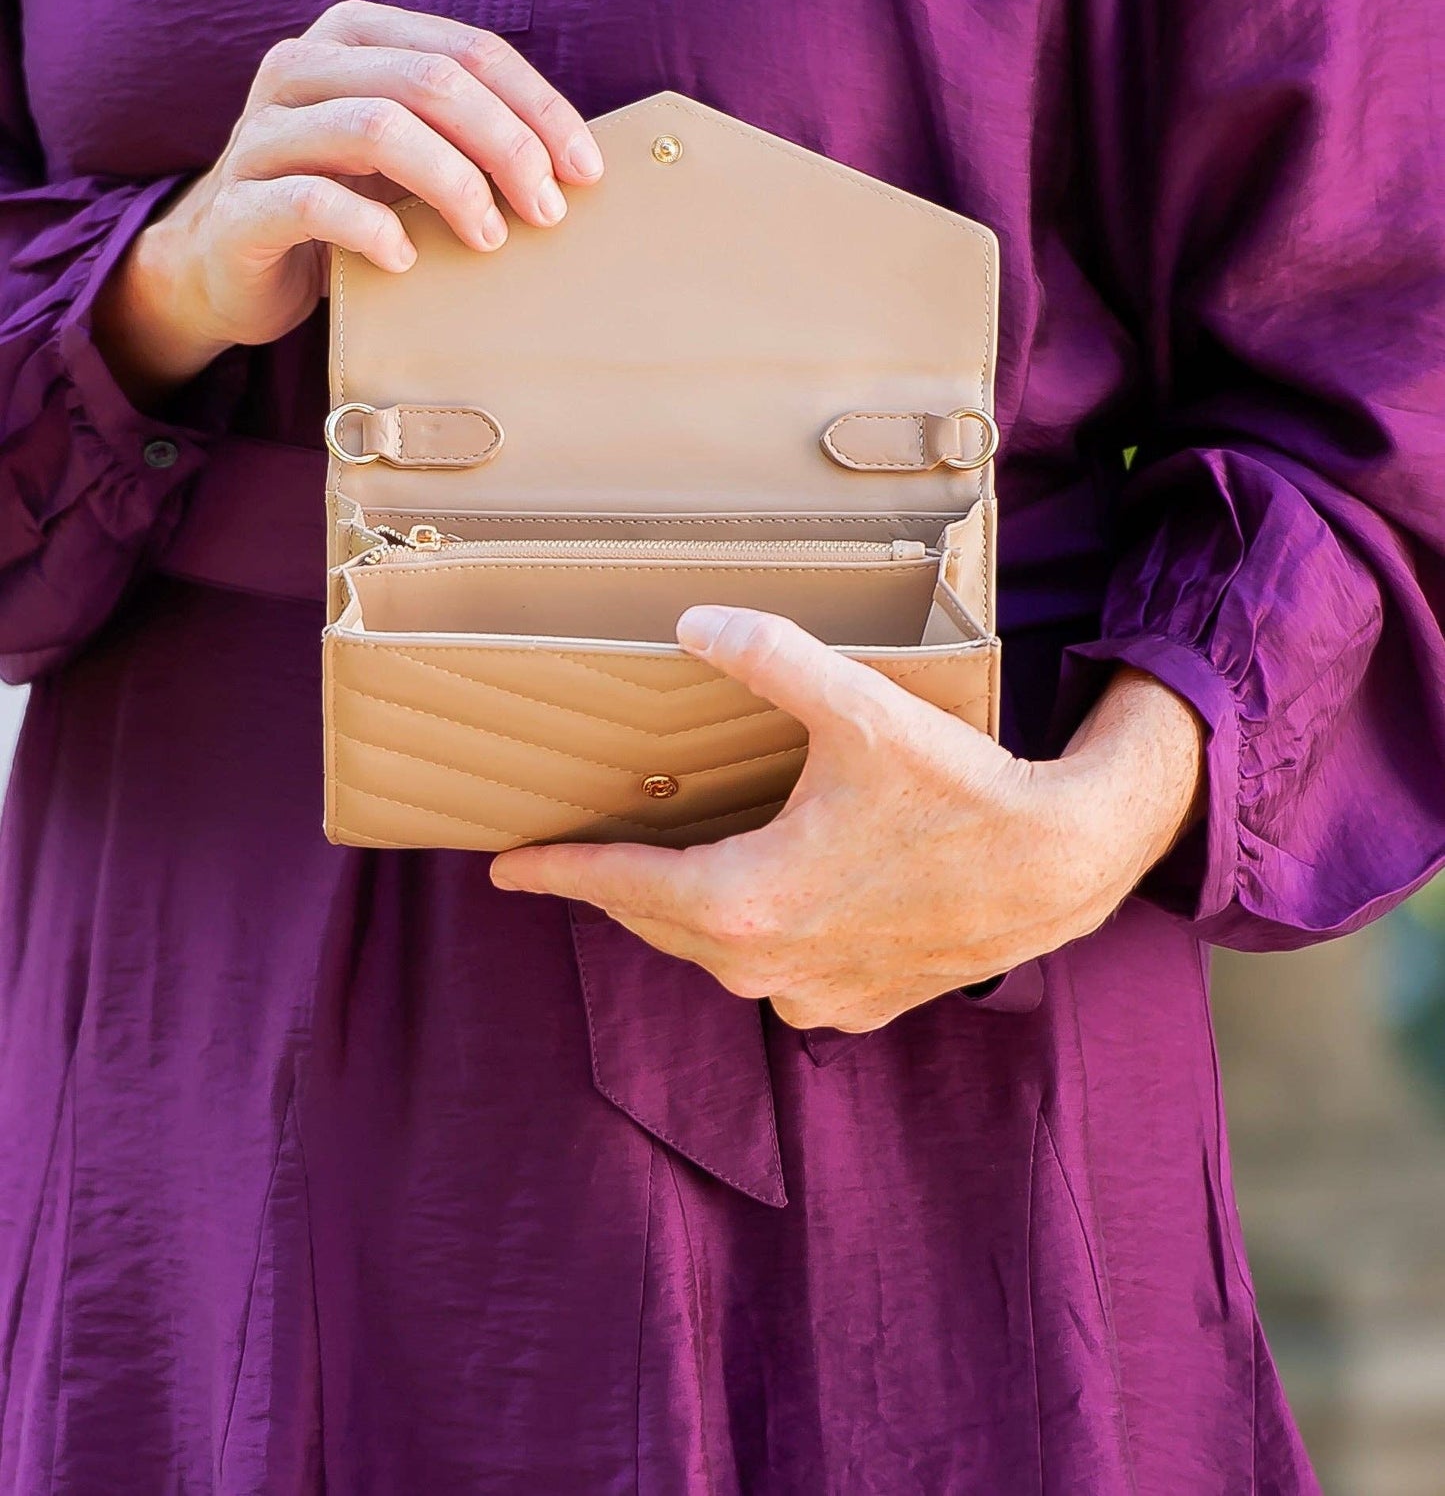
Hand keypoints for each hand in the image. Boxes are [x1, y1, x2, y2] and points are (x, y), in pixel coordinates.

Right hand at [93, 0, 604, 404]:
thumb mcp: (411, 153)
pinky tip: (406, 259)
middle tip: (547, 211)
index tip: (586, 171)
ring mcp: (263, 132)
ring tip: (488, 238)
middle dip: (506, 146)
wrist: (233, 264)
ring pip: (376, 128)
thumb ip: (470, 132)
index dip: (539, 107)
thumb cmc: (344, 200)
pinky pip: (313, 202)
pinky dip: (373, 230)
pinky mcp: (238, 204)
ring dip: (451, 185)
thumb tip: (576, 161)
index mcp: (354, 36)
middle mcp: (302, 68)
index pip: (467, 51)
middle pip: (429, 82)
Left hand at [490, 609, 1205, 1031]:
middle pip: (662, 925)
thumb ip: (769, 655)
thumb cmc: (960, 788)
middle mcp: (768, 965)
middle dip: (618, 890)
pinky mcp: (859, 1007)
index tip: (505, 868)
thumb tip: (693, 621)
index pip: (619, 889)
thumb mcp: (859, 706)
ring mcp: (814, 996)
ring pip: (718, 955)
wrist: (1061, 864)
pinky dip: (755, 942)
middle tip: (584, 858)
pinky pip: (777, 976)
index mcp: (745, 900)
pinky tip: (763, 908)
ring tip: (665, 875)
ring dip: (688, 916)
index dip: (557, 872)